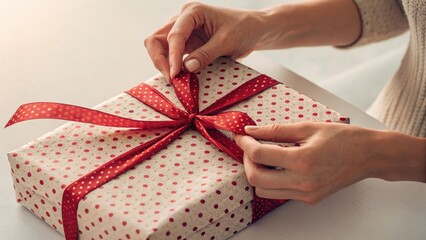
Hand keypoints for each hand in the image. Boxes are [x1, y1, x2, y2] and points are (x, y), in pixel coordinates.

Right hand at [144, 2, 265, 80]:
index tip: (175, 75)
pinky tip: (179, 77)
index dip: (172, 56)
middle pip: (157, 39)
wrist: (254, 29)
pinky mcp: (187, 42)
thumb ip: (205, 54)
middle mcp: (183, 19)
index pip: (174, 35)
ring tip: (175, 80)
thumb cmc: (243, 29)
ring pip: (160, 47)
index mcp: (192, 12)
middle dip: (160, 59)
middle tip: (171, 79)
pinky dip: (172, 65)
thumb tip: (185, 69)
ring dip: (163, 63)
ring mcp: (183, 31)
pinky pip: (171, 54)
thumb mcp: (226, 42)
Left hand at [234, 122, 425, 203]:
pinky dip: (272, 181)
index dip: (245, 143)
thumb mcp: (308, 127)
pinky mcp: (309, 199)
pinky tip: (279, 166)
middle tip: (250, 147)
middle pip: (255, 179)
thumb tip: (251, 130)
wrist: (369, 156)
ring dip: (257, 173)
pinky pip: (280, 194)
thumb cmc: (344, 138)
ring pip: (264, 191)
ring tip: (265, 157)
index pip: (259, 155)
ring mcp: (305, 194)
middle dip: (246, 161)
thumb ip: (275, 130)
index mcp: (301, 160)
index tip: (241, 135)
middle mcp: (302, 182)